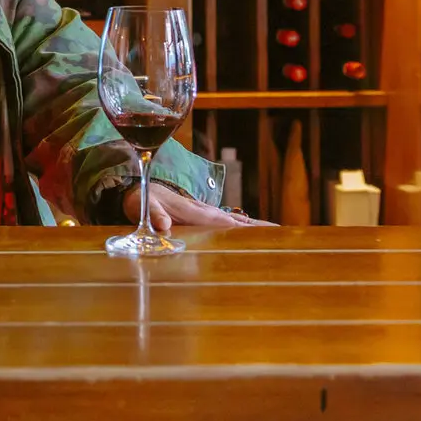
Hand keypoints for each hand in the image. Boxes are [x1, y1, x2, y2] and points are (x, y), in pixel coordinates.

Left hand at [122, 182, 267, 230]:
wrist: (137, 186)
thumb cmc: (141, 199)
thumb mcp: (143, 206)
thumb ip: (153, 214)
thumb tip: (163, 225)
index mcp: (195, 213)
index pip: (225, 222)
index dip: (244, 228)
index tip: (265, 233)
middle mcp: (204, 211)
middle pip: (237, 221)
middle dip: (259, 227)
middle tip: (282, 233)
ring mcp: (204, 211)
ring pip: (235, 219)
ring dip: (254, 226)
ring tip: (275, 231)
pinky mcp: (201, 214)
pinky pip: (226, 220)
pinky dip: (241, 224)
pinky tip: (248, 227)